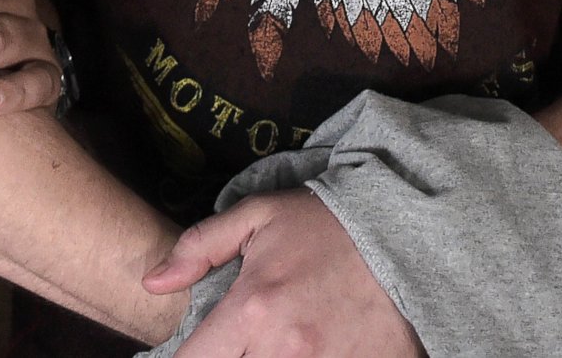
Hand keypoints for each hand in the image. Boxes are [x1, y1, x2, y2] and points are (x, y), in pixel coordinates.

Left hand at [143, 189, 421, 357]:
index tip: (194, 353)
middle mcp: (285, 350)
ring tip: (272, 347)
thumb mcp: (258, 217)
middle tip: (239, 345)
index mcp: (253, 310)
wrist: (407, 233)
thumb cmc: (326, 224)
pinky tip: (311, 353)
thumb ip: (199, 247)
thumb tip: (153, 283)